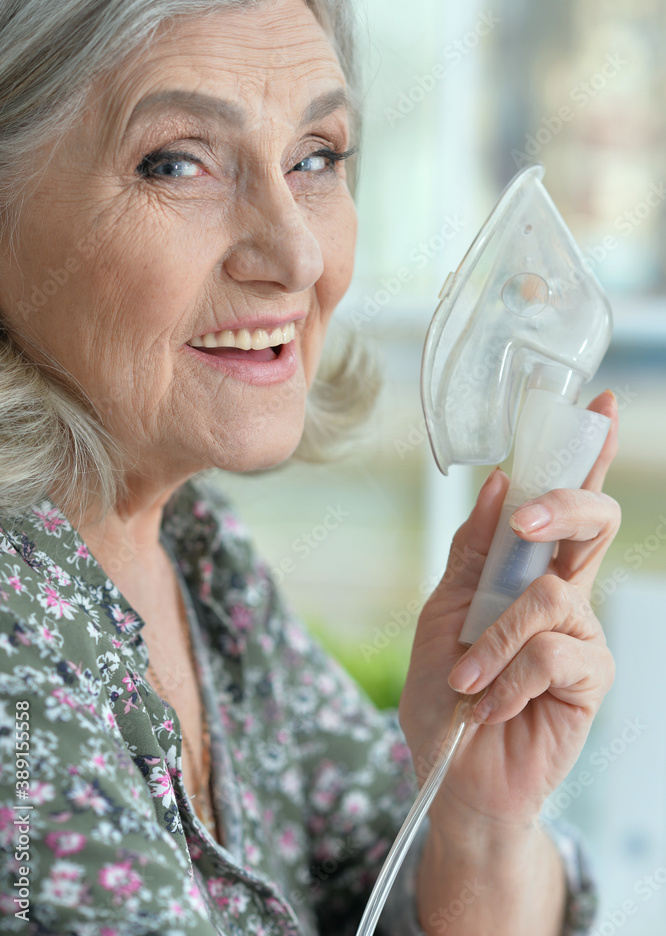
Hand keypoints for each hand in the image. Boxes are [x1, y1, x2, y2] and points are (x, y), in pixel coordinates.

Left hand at [398, 390, 619, 833]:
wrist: (450, 774)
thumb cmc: (444, 692)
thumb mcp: (443, 610)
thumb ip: (473, 552)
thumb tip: (498, 486)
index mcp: (528, 571)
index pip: (565, 503)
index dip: (585, 454)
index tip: (596, 405)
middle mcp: (565, 596)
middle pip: (592, 522)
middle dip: (562, 506)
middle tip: (525, 525)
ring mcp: (581, 637)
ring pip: (551, 597)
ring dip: (493, 639)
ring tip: (467, 678)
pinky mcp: (587, 681)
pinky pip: (551, 654)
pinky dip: (506, 677)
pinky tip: (490, 705)